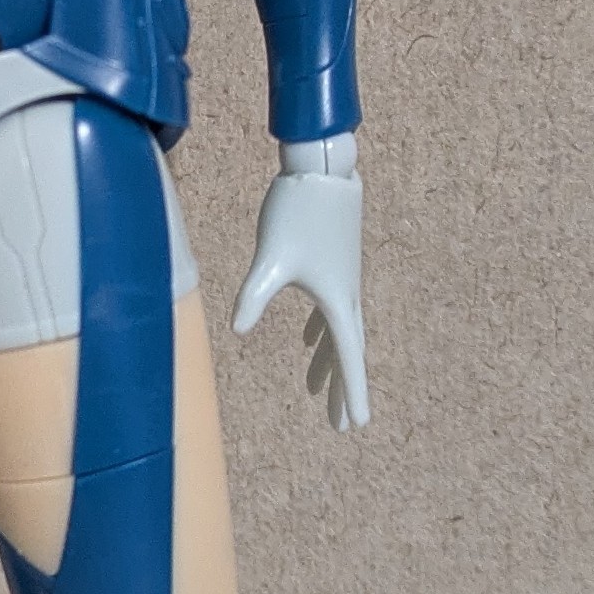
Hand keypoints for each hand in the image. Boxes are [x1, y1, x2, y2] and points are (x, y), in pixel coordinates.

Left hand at [232, 137, 369, 431]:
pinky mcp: (332, 266)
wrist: (322, 169)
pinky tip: (306, 339)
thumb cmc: (297, 210)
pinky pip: (329, 309)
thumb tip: (238, 329)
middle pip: (346, 352)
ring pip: (338, 332)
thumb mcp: (272, 256)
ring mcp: (340, 280)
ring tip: (315, 390)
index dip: (351, 392)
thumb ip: (256, 294)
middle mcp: (345, 294)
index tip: (355, 424)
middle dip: (342, 387)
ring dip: (329, 361)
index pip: (347, 357)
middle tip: (341, 423)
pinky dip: (320, 331)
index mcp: (336, 298)